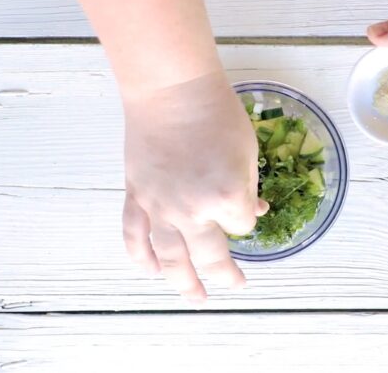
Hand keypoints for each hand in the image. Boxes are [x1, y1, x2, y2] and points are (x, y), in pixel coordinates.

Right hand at [121, 73, 267, 301]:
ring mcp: (160, 207)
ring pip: (169, 259)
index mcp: (227, 199)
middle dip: (224, 276)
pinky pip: (135, 236)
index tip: (248, 203)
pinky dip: (141, 258)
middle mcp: (192, 212)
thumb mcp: (247, 152)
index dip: (247, 217)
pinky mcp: (137, 196)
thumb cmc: (217, 114)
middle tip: (231, 285)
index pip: (243, 227)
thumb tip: (252, 209)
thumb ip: (248, 188)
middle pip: (210, 258)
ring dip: (182, 283)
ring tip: (194, 297)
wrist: (172, 90)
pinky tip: (151, 271)